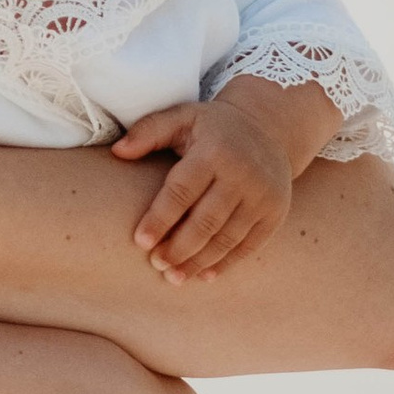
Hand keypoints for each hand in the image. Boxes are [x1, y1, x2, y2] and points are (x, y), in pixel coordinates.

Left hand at [113, 91, 304, 280]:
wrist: (269, 129)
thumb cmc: (214, 128)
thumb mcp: (183, 117)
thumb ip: (149, 131)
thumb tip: (118, 152)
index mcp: (215, 151)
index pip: (182, 191)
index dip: (160, 218)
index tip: (140, 242)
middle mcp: (242, 175)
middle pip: (206, 221)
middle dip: (179, 247)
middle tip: (156, 263)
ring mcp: (263, 196)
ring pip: (227, 238)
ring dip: (199, 261)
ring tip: (173, 276)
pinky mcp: (275, 213)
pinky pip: (249, 245)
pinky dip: (226, 263)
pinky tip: (204, 275)